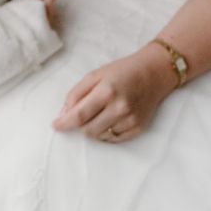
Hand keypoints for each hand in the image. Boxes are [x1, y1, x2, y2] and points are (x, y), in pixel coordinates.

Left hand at [52, 43, 176, 142]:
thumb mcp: (95, 75)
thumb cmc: (122, 71)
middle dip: (80, 124)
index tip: (55, 125)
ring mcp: (131, 120)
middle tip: (85, 112)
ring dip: (93, 128)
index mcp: (107, 91)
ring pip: (100, 137)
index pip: (80, 115)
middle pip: (88, 130)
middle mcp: (120, 107)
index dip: (65, 123)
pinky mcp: (139, 128)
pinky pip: (113, 139)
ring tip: (101, 112)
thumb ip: (76, 93)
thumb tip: (63, 114)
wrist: (154, 73)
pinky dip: (107, 132)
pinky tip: (111, 118)